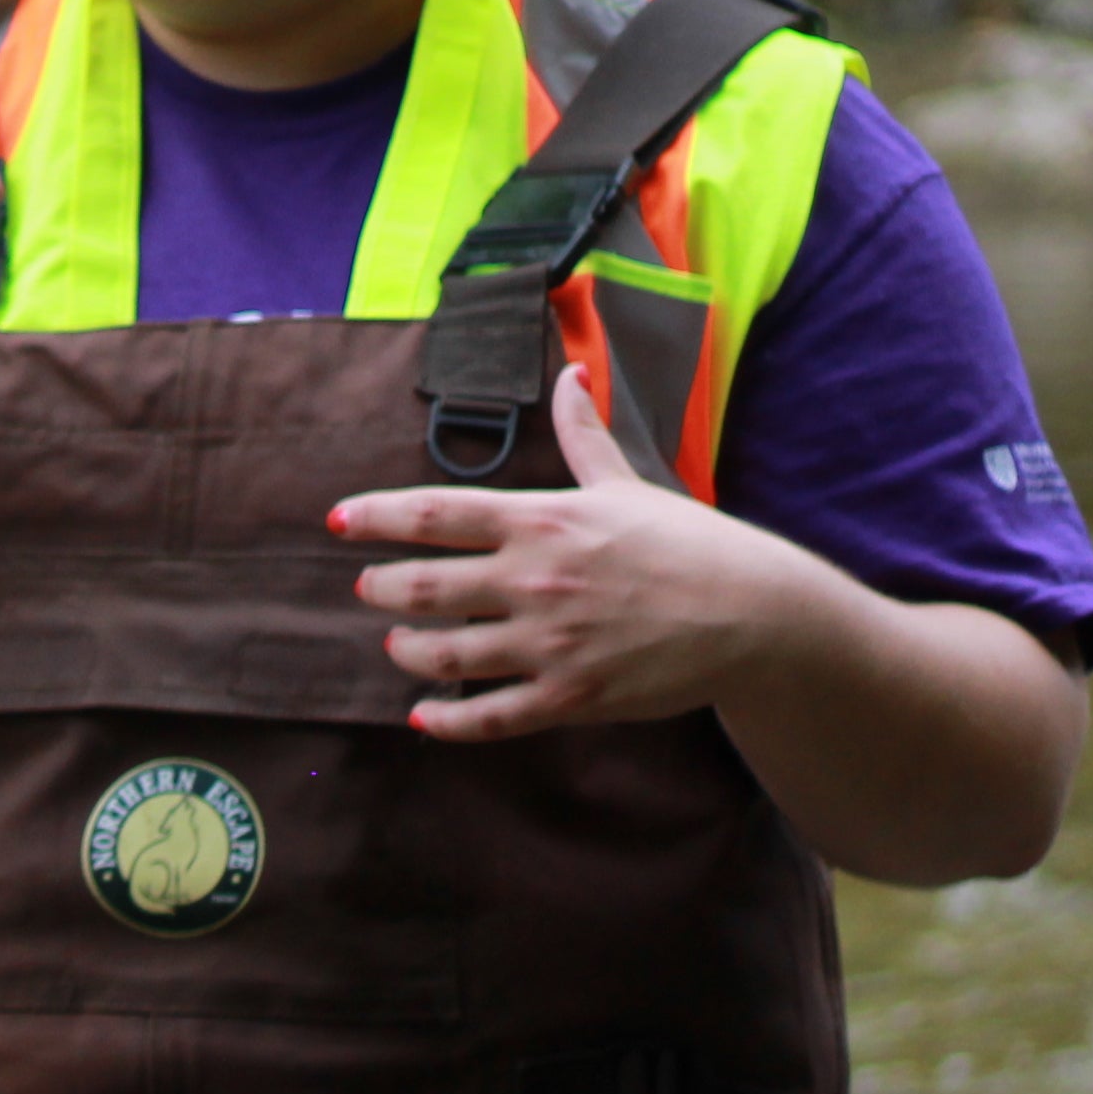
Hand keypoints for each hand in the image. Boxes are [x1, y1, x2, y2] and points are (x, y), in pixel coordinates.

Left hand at [329, 366, 806, 741]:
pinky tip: (423, 715)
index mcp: (542, 521)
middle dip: (380, 589)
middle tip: (368, 588)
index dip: (374, 516)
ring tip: (398, 645)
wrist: (755, 616)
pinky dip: (446, 719)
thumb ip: (584, 436)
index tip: (336, 521)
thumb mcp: (628, 484)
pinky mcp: (572, 696)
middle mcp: (535, 579)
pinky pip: (489, 716)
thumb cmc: (690, 544)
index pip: (433, 513)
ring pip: (444, 652)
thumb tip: (571, 374)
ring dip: (407, 650)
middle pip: (421, 587)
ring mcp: (550, 642)